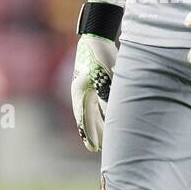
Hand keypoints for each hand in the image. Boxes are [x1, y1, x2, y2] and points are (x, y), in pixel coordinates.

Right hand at [71, 34, 116, 150]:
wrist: (96, 40)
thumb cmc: (99, 58)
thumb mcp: (103, 78)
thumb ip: (107, 97)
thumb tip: (110, 115)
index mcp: (80, 93)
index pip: (84, 119)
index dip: (89, 134)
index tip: (92, 148)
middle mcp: (81, 94)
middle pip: (87, 118)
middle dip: (93, 134)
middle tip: (97, 150)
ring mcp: (86, 89)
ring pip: (92, 112)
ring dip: (97, 125)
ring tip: (102, 141)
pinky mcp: (93, 85)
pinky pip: (96, 104)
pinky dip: (100, 114)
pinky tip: (107, 120)